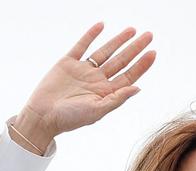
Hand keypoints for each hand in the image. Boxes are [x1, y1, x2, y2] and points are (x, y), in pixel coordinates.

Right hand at [18, 22, 155, 141]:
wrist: (42, 116)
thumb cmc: (70, 119)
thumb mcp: (97, 111)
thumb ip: (117, 99)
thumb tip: (138, 88)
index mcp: (106, 93)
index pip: (129, 76)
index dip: (142, 65)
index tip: (153, 53)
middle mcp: (97, 80)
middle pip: (121, 61)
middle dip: (135, 48)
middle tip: (149, 36)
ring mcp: (83, 71)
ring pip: (105, 51)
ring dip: (118, 40)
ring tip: (132, 30)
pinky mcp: (67, 63)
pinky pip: (81, 46)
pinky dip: (91, 35)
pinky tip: (101, 26)